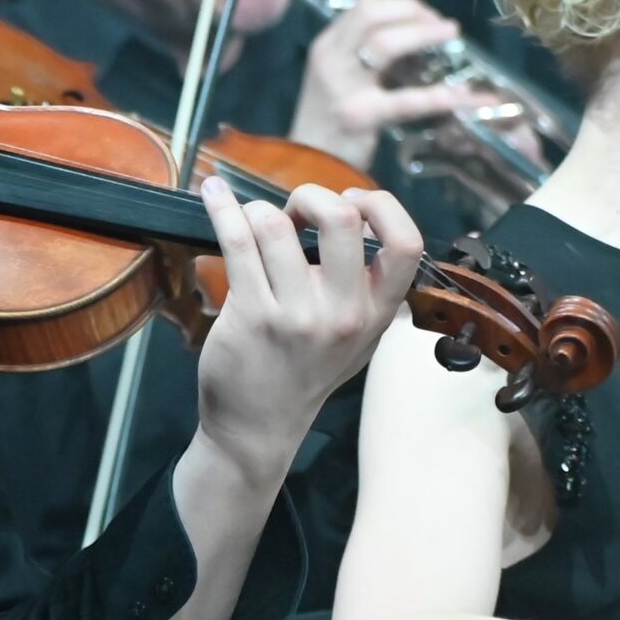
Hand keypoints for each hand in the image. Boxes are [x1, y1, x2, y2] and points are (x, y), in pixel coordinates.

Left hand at [193, 176, 422, 471]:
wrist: (259, 426)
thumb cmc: (304, 372)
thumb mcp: (356, 337)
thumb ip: (361, 286)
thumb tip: (350, 215)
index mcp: (376, 312)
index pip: (406, 244)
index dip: (380, 206)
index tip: (351, 200)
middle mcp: (342, 312)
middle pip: (342, 219)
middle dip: (311, 195)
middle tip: (293, 211)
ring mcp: (295, 315)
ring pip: (275, 225)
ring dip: (257, 210)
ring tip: (250, 224)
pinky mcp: (249, 315)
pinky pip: (236, 242)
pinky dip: (221, 208)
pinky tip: (213, 194)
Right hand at [288, 0, 506, 169]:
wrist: (308, 164)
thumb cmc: (329, 118)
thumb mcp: (337, 74)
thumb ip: (360, 49)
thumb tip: (399, 21)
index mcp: (327, 45)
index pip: (363, 7)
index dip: (401, 5)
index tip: (428, 14)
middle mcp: (330, 59)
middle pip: (372, 16)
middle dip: (414, 13)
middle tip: (444, 26)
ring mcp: (342, 87)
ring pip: (385, 45)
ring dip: (424, 35)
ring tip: (452, 36)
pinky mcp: (359, 116)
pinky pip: (405, 101)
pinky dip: (439, 96)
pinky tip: (464, 97)